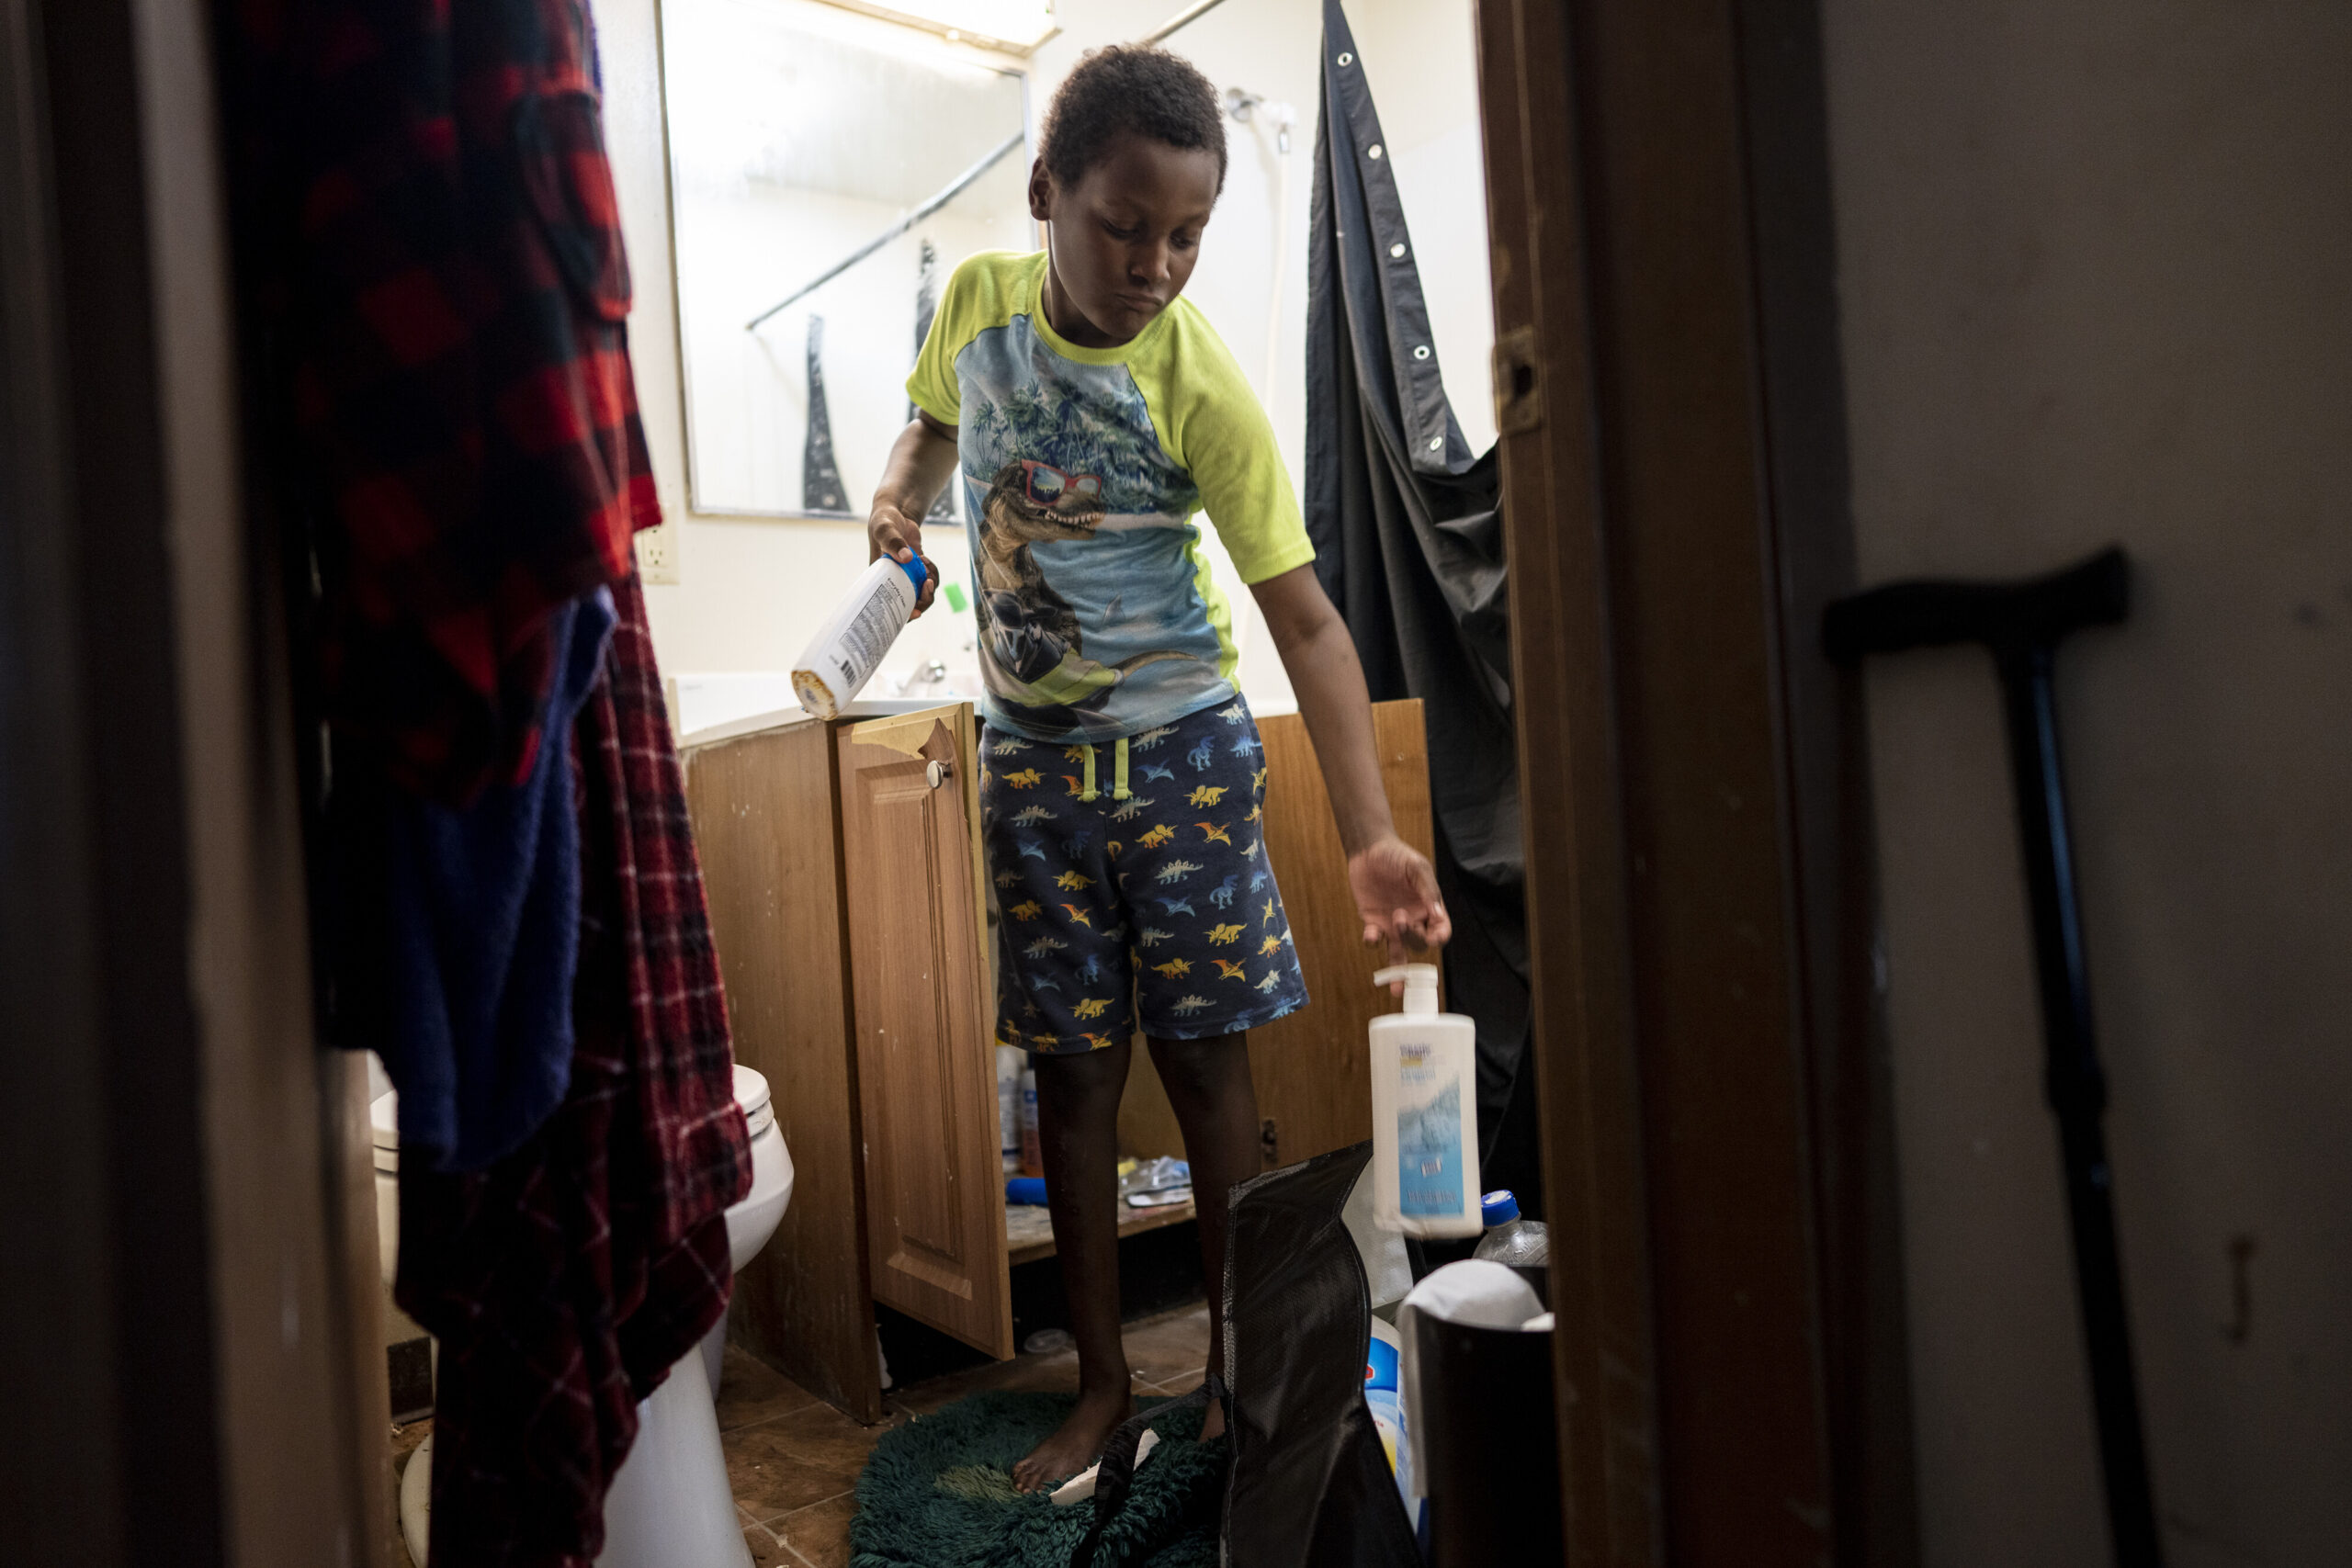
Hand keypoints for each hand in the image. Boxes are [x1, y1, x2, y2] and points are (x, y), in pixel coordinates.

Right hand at [868, 503, 937, 617]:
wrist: (896, 513)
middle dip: (923, 599)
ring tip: (923, 562)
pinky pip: (930, 581)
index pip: (888, 607)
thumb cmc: (884, 522)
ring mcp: (906, 578)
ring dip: (930, 582)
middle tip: (927, 583)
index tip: (915, 612)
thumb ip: (894, 542)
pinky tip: (924, 559)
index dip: (902, 615)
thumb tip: (908, 558)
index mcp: (879, 581)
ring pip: (923, 594)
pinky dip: (932, 572)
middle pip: (911, 605)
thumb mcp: (885, 530)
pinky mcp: (917, 571)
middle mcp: (893, 583)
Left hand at [1347, 834, 1450, 978]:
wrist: (1368, 850)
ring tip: (1395, 987)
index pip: (1441, 932)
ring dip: (1397, 969)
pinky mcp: (1374, 923)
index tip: (1433, 937)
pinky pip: (1375, 941)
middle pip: (1420, 944)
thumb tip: (1439, 917)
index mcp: (1430, 908)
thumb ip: (1429, 891)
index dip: (1439, 939)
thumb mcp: (1417, 868)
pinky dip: (1373, 942)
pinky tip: (1372, 935)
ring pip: (1399, 954)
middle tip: (1399, 917)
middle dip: (1412, 937)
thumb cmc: (1397, 856)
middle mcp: (1414, 920)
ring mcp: (1393, 925)